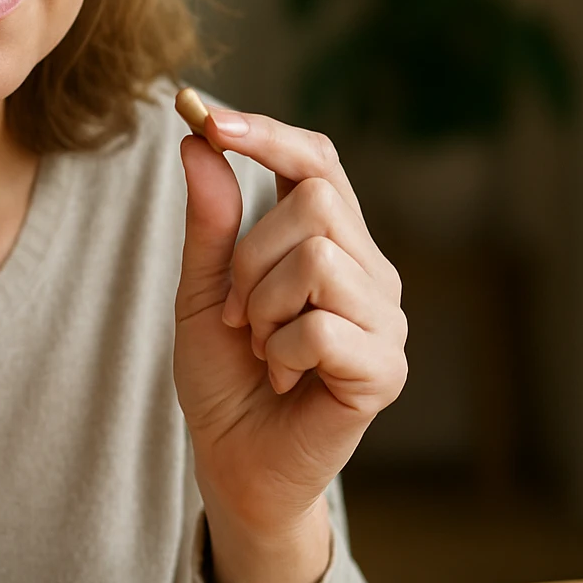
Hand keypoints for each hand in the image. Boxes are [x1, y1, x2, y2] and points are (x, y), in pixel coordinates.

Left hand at [173, 108, 405, 582]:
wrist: (234, 462)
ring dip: (263, 307)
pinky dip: (282, 352)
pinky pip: (323, 326)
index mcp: (332, 241)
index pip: (317, 159)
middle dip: (249, 255)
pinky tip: (283, 377)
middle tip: (240, 313)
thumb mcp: (203, 291)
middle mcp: (369, 270)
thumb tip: (198, 141)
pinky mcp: (384, 368)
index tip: (208, 120)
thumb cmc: (225, 377)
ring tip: (264, 348)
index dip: (267, 133)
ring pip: (317, 258)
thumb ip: (209, 222)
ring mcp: (384, 318)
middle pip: (314, 199)